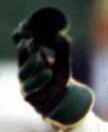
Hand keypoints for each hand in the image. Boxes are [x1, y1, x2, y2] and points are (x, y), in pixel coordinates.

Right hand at [13, 7, 93, 127]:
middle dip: (26, 47)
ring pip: (23, 71)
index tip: (26, 27)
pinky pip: (29, 88)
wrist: (61, 103)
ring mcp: (24, 81)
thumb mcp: (64, 65)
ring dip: (32, 64)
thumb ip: (63, 52)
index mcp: (29, 55)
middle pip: (21, 54)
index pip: (19, 41)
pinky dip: (38, 80)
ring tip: (41, 58)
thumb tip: (63, 36)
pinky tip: (48, 72)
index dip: (20, 34)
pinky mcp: (27, 94)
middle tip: (34, 42)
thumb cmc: (59, 81)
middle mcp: (24, 66)